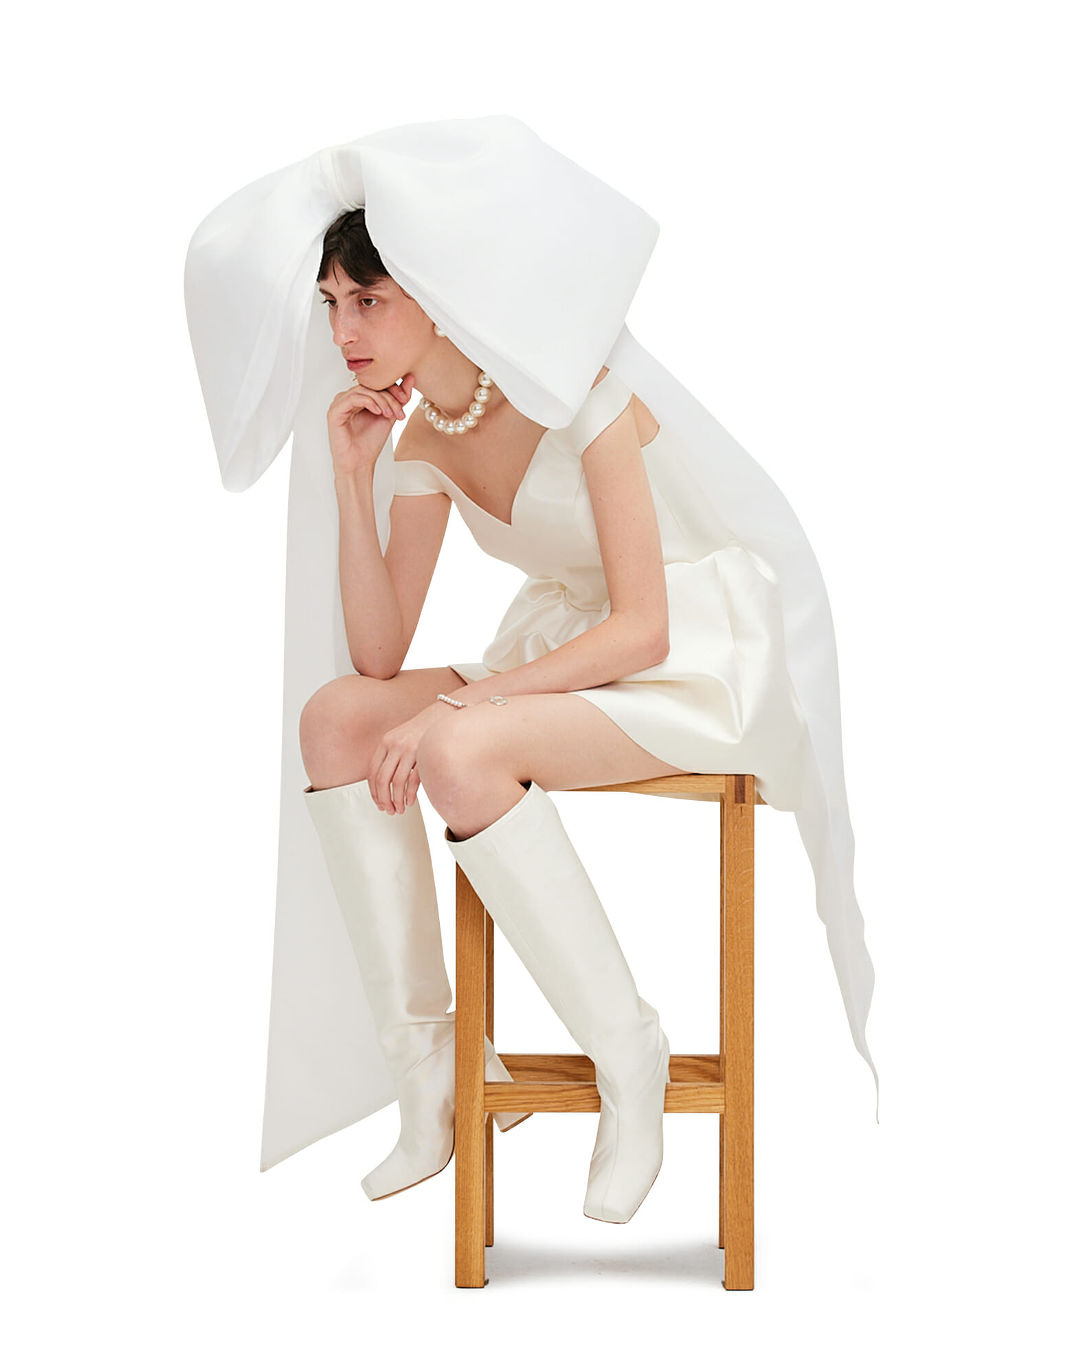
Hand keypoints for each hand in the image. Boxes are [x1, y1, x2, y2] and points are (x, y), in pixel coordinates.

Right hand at [327, 372, 414, 476]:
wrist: (359, 464)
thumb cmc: (370, 443)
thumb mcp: (390, 416)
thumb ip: (399, 398)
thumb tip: (411, 377)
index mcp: (358, 398)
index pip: (376, 383)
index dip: (393, 388)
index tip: (406, 399)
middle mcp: (347, 398)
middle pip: (371, 386)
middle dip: (389, 396)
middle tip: (400, 410)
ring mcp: (340, 404)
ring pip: (364, 390)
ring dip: (382, 400)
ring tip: (390, 414)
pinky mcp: (334, 411)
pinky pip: (353, 398)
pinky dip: (369, 402)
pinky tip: (379, 412)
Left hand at [368, 699, 455, 813]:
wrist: (443, 715)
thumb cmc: (423, 730)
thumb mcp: (401, 738)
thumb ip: (390, 755)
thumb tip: (383, 782)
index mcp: (386, 742)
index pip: (372, 772)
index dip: (373, 791)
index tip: (378, 802)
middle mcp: (395, 745)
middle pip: (382, 779)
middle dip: (383, 799)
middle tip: (388, 810)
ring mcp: (409, 749)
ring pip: (396, 783)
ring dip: (396, 800)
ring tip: (399, 809)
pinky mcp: (423, 754)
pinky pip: (413, 780)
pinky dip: (410, 795)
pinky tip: (410, 801)